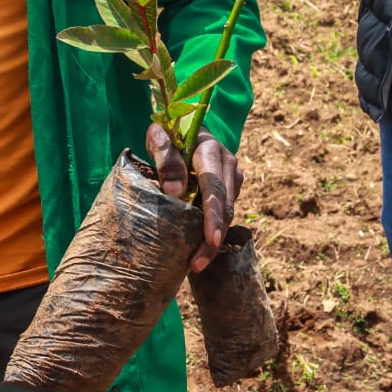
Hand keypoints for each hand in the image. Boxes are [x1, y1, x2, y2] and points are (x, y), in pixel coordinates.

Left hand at [145, 125, 243, 273]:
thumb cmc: (168, 132)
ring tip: (195, 265)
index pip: (214, 186)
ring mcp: (231, 178)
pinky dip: (213, 232)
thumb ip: (166, 160)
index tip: (210, 239)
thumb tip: (174, 192)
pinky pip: (224, 214)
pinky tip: (199, 252)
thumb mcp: (160, 138)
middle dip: (212, 239)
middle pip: (225, 207)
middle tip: (196, 264)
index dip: (213, 215)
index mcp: (211, 150)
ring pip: (227, 214)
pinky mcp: (229, 189)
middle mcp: (228, 164)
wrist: (183, 126)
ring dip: (213, 242)